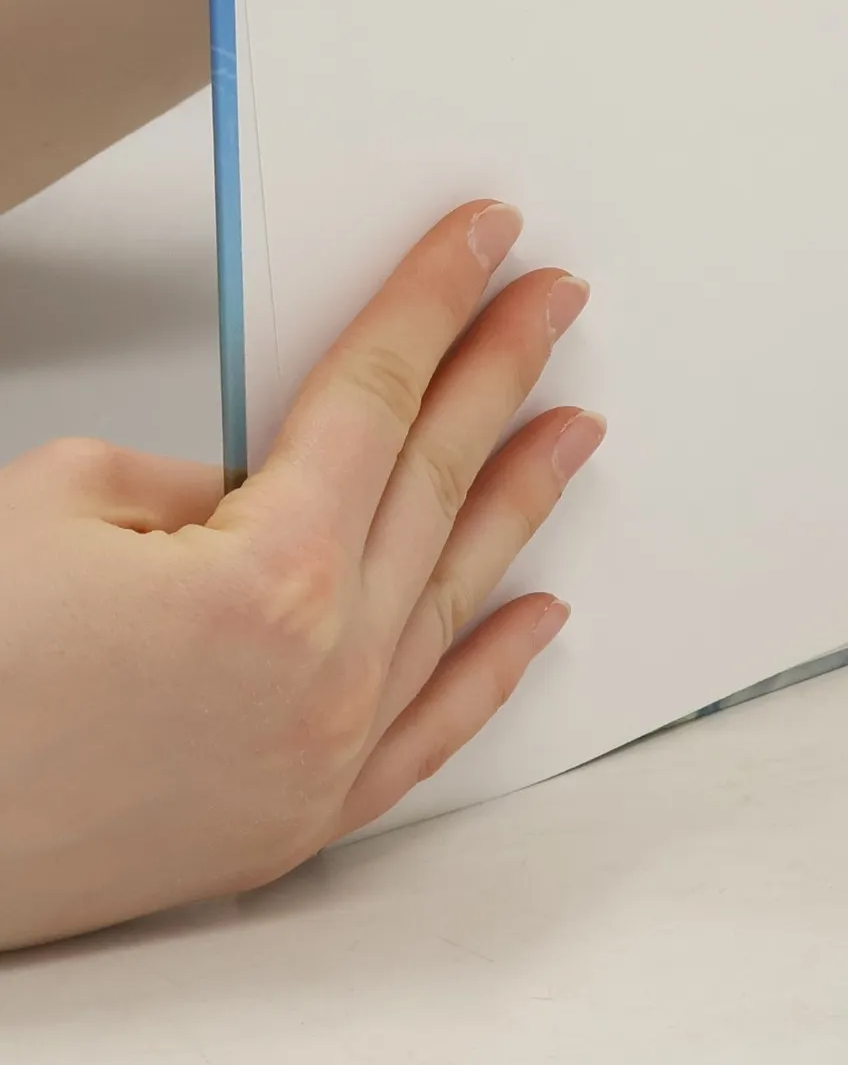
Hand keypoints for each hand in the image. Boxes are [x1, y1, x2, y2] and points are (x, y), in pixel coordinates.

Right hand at [0, 202, 598, 950]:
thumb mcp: (57, 503)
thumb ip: (200, 477)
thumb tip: (271, 482)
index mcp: (270, 577)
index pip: (382, 394)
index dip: (436, 301)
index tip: (487, 242)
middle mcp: (324, 673)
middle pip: (439, 475)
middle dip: (501, 370)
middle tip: (555, 304)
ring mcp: (321, 756)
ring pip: (455, 590)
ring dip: (520, 496)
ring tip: (573, 426)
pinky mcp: (297, 822)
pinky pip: (433, 731)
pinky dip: (493, 667)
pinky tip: (540, 611)